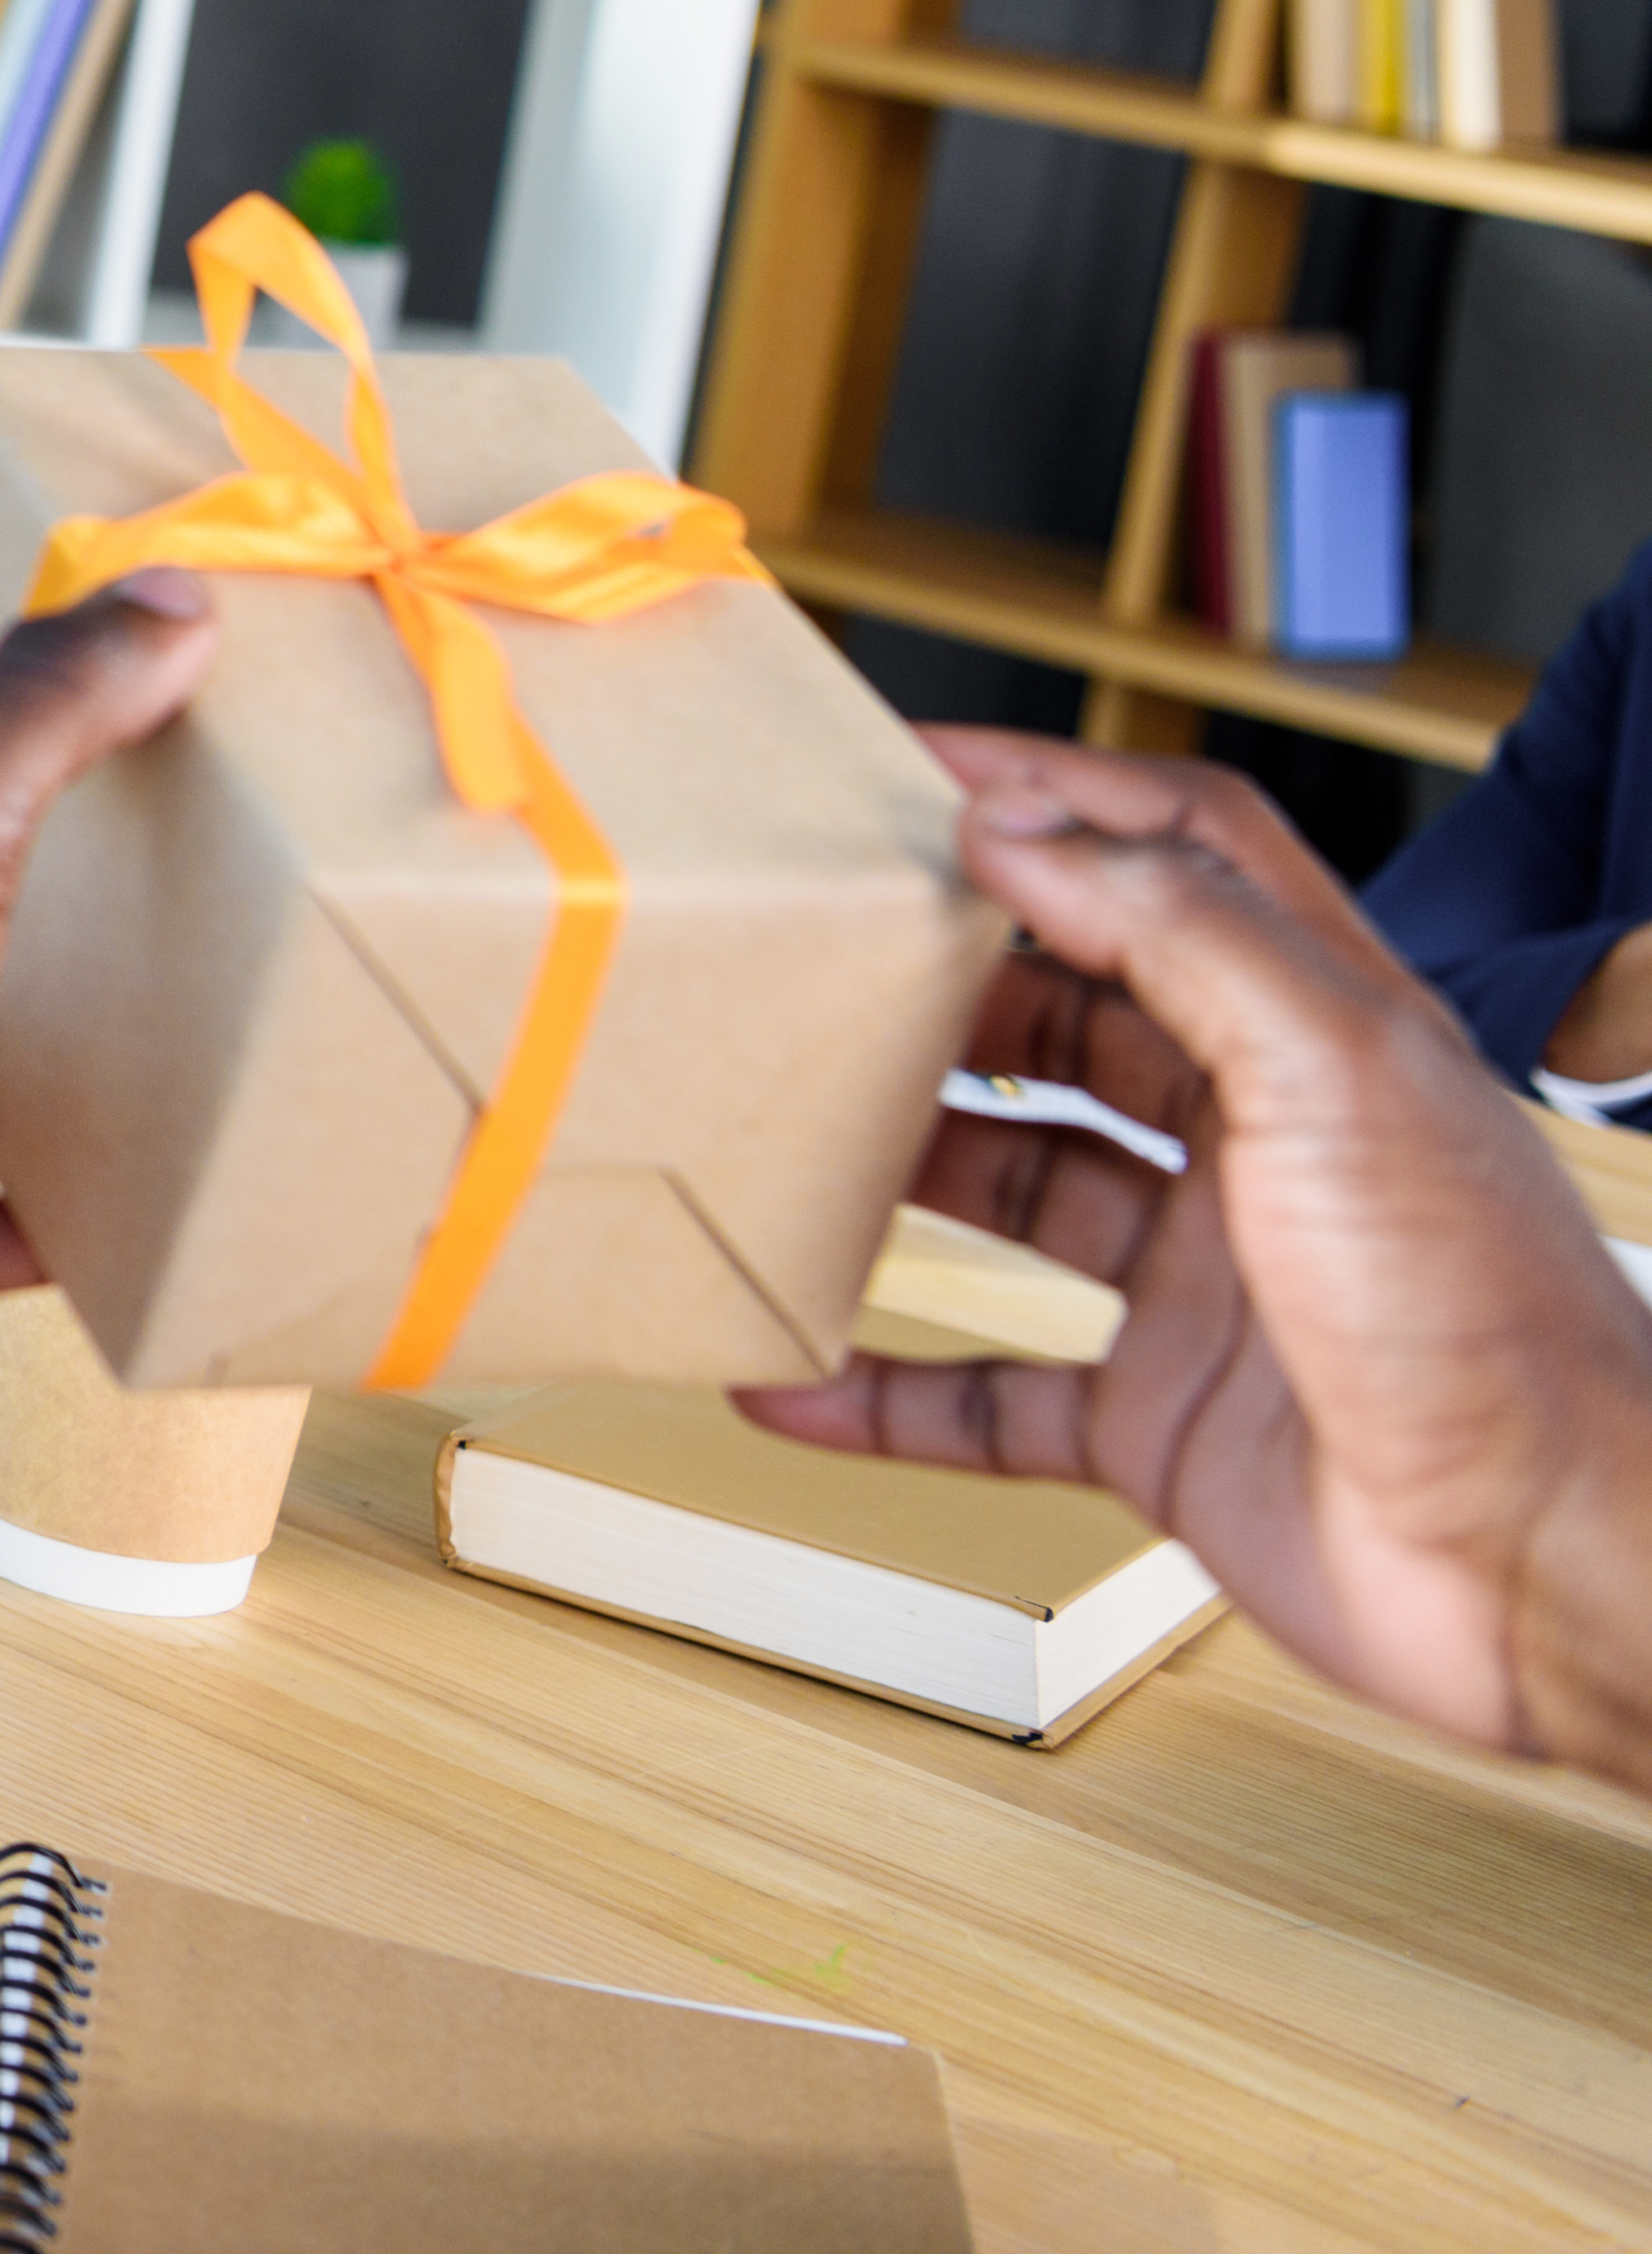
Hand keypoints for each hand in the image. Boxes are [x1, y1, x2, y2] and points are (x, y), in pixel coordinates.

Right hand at [742, 733, 1651, 1774]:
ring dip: (901, 1163)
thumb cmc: (1497, 1331)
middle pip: (1074, 1017)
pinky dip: (886, 1391)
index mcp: (1325, 1037)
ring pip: (1017, 1190)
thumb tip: (1025, 830)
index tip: (919, 777)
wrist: (1555, 1571)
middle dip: (950, 979)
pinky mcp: (1164, 1419)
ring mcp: (1205, 1284)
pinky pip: (988, 1396)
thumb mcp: (1337, 1075)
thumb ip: (1179, 934)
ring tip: (792, 1126)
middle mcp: (1263, 1147)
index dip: (1059, 797)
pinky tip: (799, 1376)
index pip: (1184, 860)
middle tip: (829, 946)